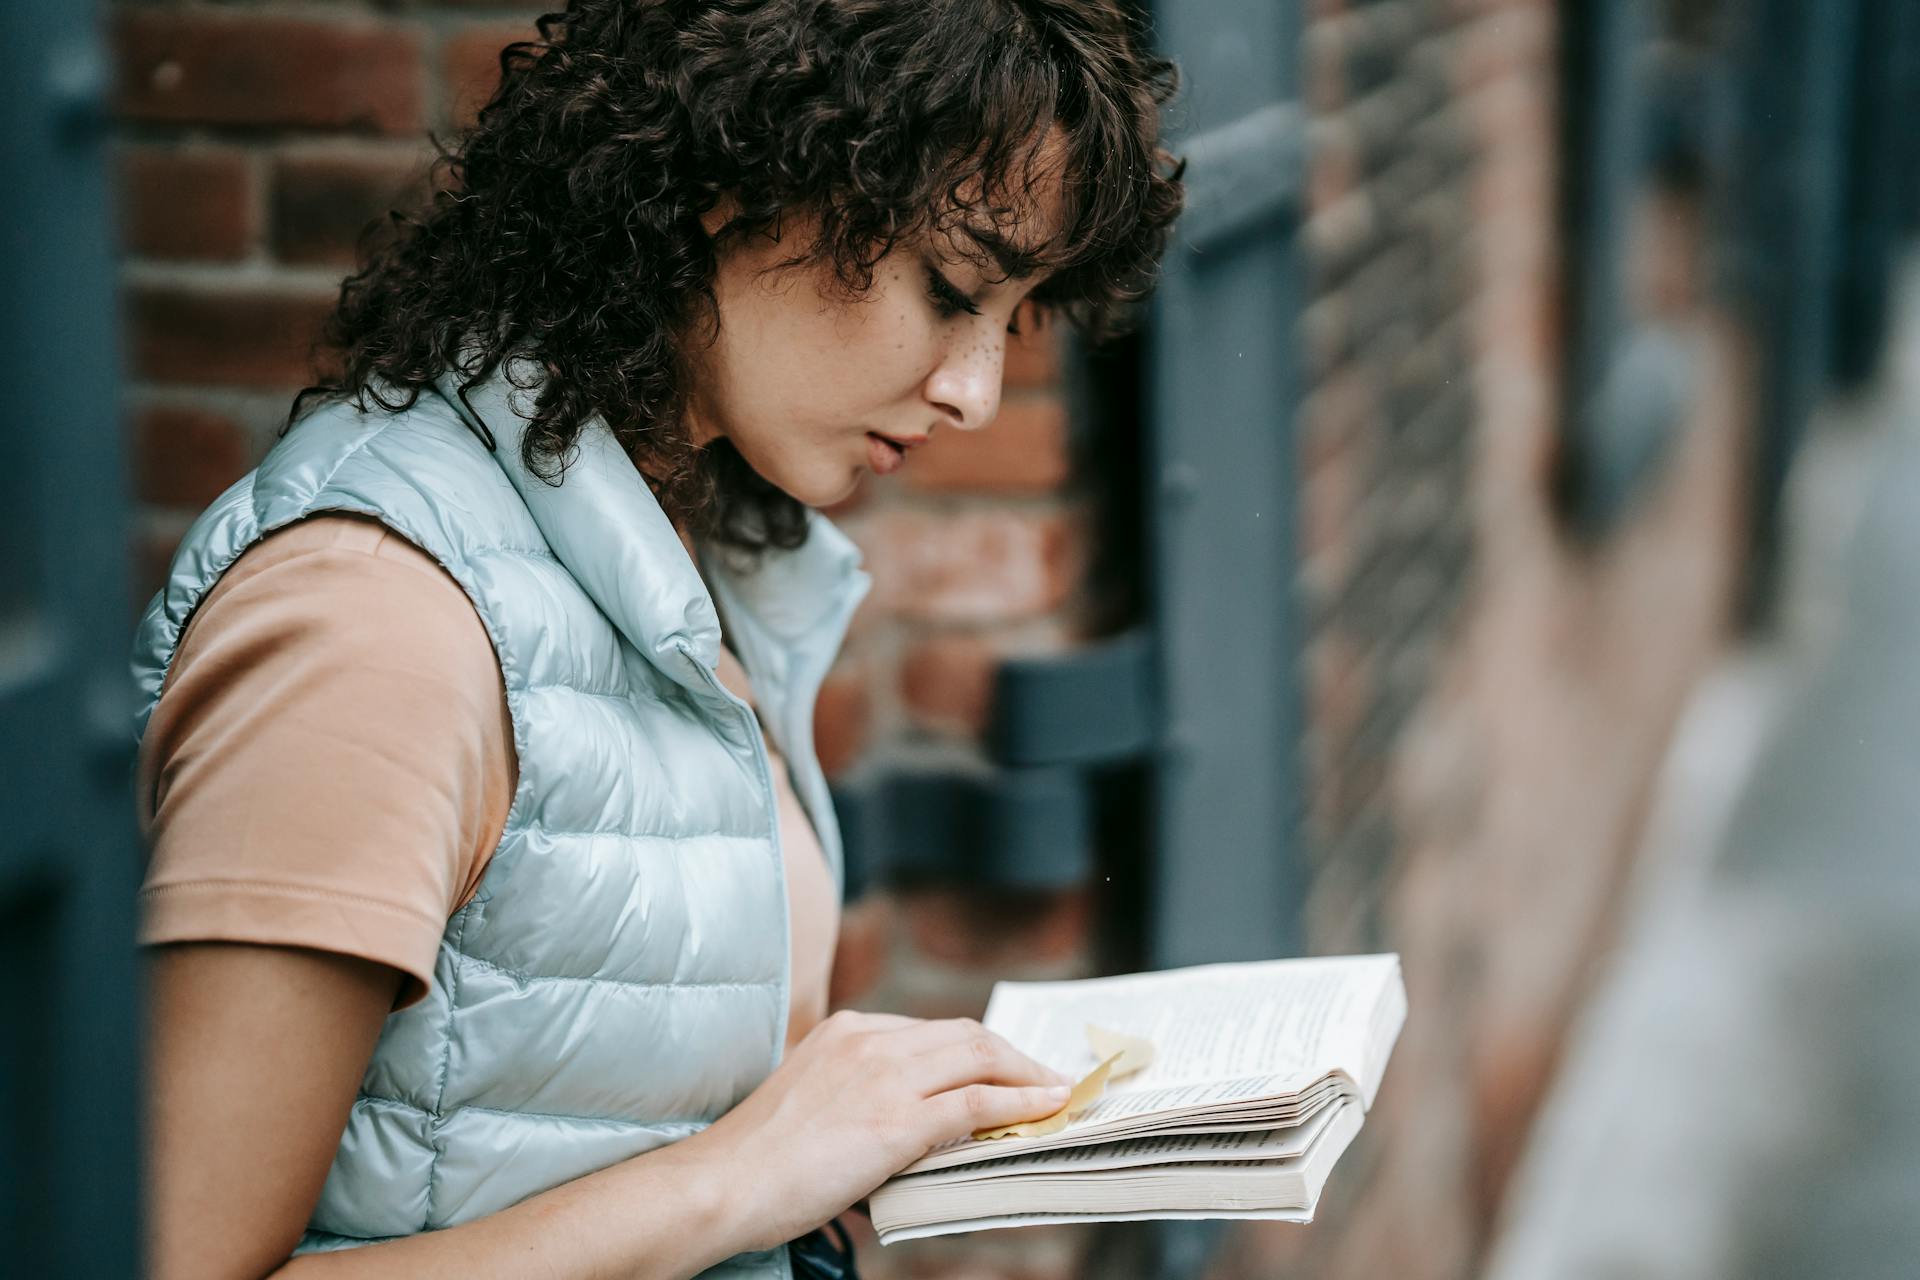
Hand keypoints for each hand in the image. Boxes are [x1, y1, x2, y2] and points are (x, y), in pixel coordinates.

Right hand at [681, 1010, 1073, 1251]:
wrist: (724, 1182)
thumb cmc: (758, 1158)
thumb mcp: (812, 1097)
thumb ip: (858, 1092)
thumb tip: (911, 1120)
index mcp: (847, 1030)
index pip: (933, 1031)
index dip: (978, 1050)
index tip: (1005, 1068)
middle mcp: (870, 1040)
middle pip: (966, 1034)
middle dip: (1014, 1056)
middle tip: (1047, 1077)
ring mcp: (885, 1077)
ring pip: (979, 1058)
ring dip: (1028, 1074)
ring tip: (1056, 1093)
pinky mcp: (896, 1120)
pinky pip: (976, 1103)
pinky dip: (1020, 1103)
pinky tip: (1045, 1109)